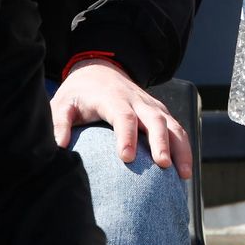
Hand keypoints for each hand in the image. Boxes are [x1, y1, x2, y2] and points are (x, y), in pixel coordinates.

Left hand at [51, 60, 192, 179]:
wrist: (99, 70)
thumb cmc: (79, 94)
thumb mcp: (62, 104)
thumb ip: (60, 122)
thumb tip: (59, 145)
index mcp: (112, 98)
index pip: (123, 116)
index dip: (127, 136)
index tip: (127, 158)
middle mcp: (137, 100)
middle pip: (154, 119)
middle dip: (161, 142)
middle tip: (163, 165)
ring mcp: (151, 105)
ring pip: (172, 124)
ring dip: (180, 148)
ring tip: (184, 174)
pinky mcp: (159, 112)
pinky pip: (176, 128)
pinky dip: (183, 147)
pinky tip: (184, 170)